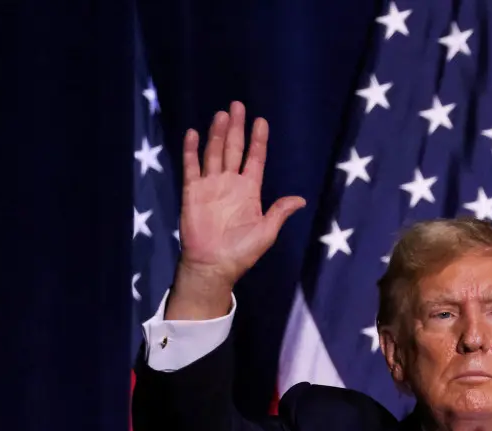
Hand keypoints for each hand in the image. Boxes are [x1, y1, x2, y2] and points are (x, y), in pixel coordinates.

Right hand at [167, 101, 304, 319]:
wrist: (214, 264)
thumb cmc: (242, 251)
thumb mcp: (266, 232)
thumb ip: (279, 212)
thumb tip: (300, 199)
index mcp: (249, 190)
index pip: (255, 159)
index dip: (258, 141)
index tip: (262, 122)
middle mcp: (230, 183)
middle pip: (234, 149)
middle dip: (237, 128)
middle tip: (238, 105)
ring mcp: (211, 185)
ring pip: (214, 153)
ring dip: (217, 134)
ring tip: (222, 114)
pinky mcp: (193, 191)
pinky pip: (191, 167)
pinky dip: (191, 150)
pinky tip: (193, 133)